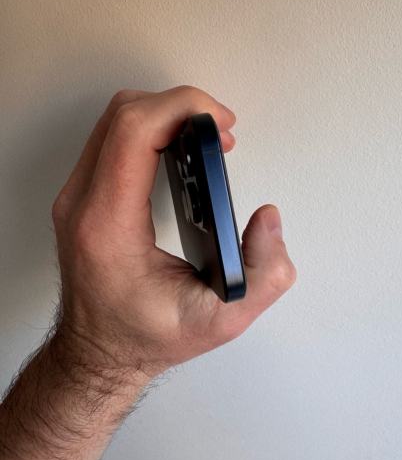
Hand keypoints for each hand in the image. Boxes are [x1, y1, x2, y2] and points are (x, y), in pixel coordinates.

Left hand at [51, 86, 295, 384]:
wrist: (100, 353)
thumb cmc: (146, 336)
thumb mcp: (220, 320)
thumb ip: (264, 275)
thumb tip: (268, 219)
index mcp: (109, 226)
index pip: (134, 131)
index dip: (183, 109)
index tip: (221, 124)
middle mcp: (83, 205)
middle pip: (124, 113)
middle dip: (182, 107)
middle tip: (221, 132)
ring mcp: (77, 197)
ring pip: (115, 119)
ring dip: (167, 114)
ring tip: (206, 138)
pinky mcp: (83, 196)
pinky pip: (112, 138)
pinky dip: (150, 129)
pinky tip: (180, 149)